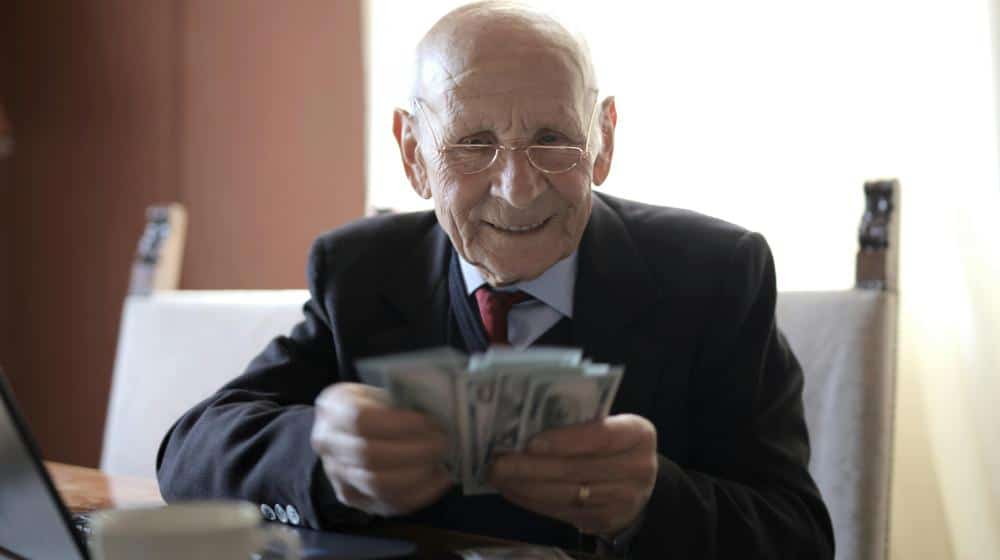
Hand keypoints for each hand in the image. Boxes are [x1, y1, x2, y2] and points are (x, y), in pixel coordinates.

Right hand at [310, 382, 452, 515]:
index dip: (399, 424)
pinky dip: (419, 494)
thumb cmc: (373, 405)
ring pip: (378, 485)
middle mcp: (328, 443)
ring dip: (418, 475)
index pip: (361, 420)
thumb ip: (403, 401)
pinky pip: (388, 504)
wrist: (347, 430)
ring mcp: (338, 475)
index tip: (429, 422)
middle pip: (370, 456)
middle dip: (415, 451)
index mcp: (334, 408)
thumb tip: (441, 412)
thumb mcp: (382, 391)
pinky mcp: (354, 498)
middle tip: (443, 443)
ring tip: (442, 462)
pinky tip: (439, 479)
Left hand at [488, 414, 657, 536]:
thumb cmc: (612, 444)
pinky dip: (532, 501)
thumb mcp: (609, 424)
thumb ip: (578, 422)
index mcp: (638, 434)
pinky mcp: (605, 521)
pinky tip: (512, 490)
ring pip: (566, 494)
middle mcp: (637, 469)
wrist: (638, 483)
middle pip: (577, 469)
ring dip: (525, 487)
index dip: (565, 440)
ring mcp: (623, 500)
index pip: (601, 436)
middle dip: (531, 467)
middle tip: (497, 462)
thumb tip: (524, 422)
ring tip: (497, 476)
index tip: (530, 443)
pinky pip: (562, 512)